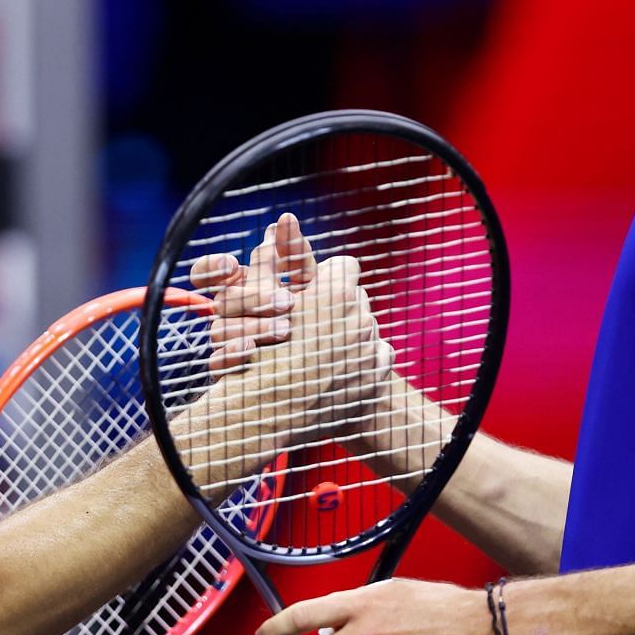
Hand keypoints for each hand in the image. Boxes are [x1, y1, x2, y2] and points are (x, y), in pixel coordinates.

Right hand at [193, 212, 315, 372]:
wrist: (321, 371)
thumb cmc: (312, 318)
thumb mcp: (310, 284)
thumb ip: (295, 254)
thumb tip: (285, 218)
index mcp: (242, 286)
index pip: (208, 272)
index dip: (212, 267)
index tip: (230, 265)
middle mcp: (229, 312)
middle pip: (224, 300)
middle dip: (254, 297)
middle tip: (288, 302)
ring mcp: (225, 341)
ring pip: (220, 329)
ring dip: (253, 326)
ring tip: (287, 328)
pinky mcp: (227, 369)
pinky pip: (217, 363)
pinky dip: (231, 354)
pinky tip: (251, 350)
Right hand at [248, 252, 388, 420]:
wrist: (264, 414)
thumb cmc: (255, 354)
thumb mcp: (255, 301)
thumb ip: (275, 260)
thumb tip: (284, 220)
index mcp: (334, 294)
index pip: (343, 266)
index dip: (326, 279)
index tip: (311, 295)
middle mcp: (360, 316)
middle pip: (355, 297)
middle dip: (337, 307)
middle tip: (312, 327)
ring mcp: (372, 347)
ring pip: (367, 325)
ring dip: (349, 334)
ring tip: (324, 352)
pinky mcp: (379, 372)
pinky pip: (378, 354)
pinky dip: (363, 361)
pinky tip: (339, 371)